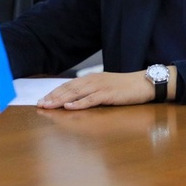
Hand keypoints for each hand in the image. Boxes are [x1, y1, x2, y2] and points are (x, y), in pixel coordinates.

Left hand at [37, 70, 160, 109]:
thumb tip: (76, 99)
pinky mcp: (109, 94)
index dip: (54, 92)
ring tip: (48, 106)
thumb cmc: (126, 87)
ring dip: (61, 100)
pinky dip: (79, 103)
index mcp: (91, 79)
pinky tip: (69, 106)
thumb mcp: (106, 87)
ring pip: (76, 93)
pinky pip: (91, 99)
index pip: (68, 85)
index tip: (42, 100)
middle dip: (53, 97)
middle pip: (69, 89)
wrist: (145, 83)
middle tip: (40, 104)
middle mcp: (93, 81)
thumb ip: (92, 91)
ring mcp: (101, 87)